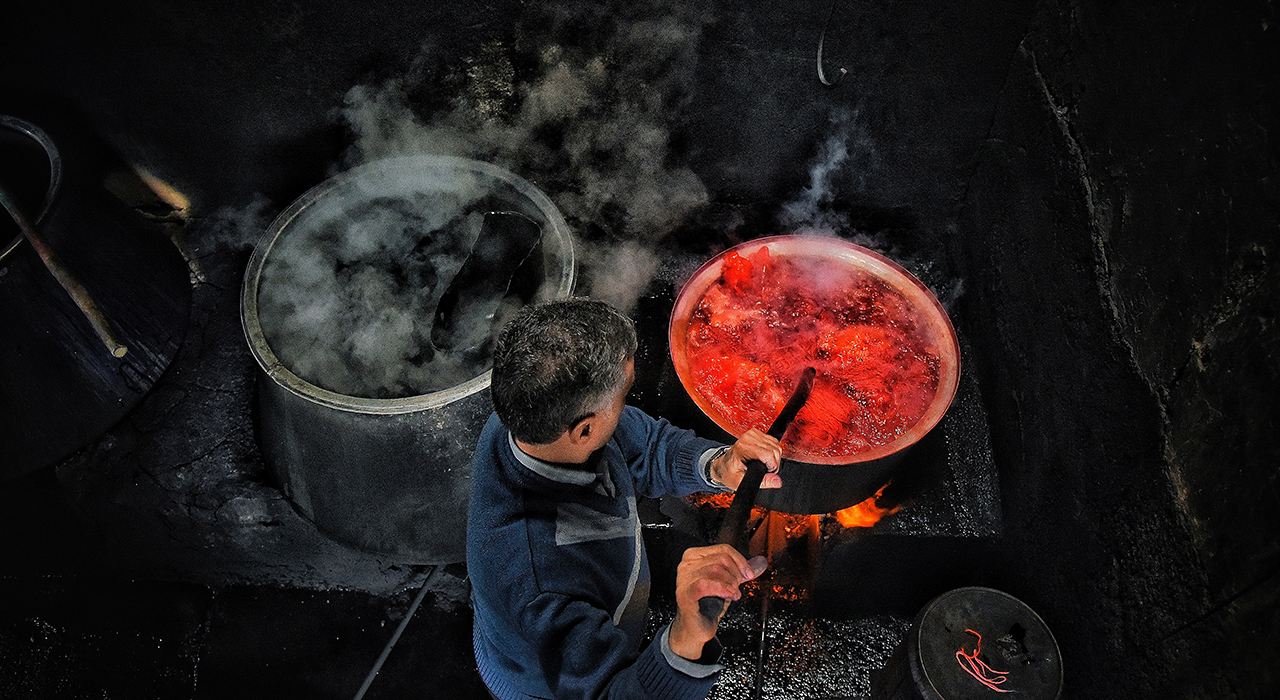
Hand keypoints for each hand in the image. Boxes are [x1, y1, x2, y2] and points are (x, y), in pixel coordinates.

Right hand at [668, 545, 767, 659]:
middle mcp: (686, 565)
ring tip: (733, 594)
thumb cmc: (708, 606)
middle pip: (721, 558)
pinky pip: (705, 584)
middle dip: (736, 574)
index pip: (723, 549)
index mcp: (694, 557)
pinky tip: (728, 595)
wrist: (696, 629)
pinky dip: (721, 589)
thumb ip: (740, 572)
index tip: (749, 574)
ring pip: (715, 570)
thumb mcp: (727, 584)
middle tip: (737, 587)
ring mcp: (683, 579)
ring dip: (730, 583)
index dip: (740, 561)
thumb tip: (760, 562)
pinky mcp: (685, 593)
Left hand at [711, 428, 782, 489]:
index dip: (772, 466)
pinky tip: (763, 457)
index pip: (769, 454)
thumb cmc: (729, 472)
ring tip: (763, 464)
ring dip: (774, 457)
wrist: (723, 465)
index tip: (766, 472)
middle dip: (774, 463)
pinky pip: (773, 442)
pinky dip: (772, 451)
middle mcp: (748, 438)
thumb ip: (761, 482)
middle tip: (764, 470)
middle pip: (775, 450)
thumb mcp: (741, 482)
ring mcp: (752, 434)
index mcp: (743, 448)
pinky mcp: (756, 433)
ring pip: (776, 445)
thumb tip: (777, 481)